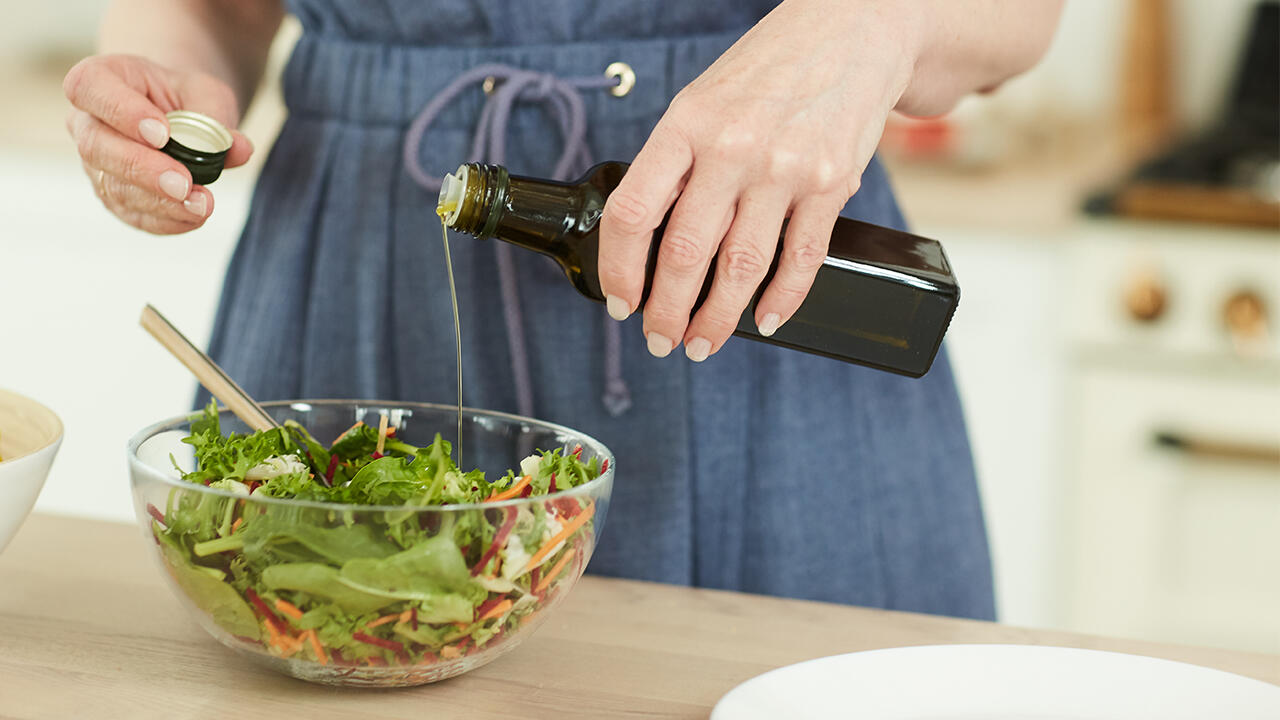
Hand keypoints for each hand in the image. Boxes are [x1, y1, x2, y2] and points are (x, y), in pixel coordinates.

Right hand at [64, 54, 253, 234]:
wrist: (181, 115)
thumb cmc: (185, 97)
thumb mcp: (205, 93)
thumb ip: (216, 116)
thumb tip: (240, 149)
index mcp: (101, 78)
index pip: (90, 87)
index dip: (121, 111)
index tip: (162, 133)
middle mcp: (87, 121)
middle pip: (96, 146)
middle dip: (142, 168)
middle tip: (183, 183)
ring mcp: (96, 164)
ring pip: (114, 187)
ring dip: (160, 201)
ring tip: (201, 204)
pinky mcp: (114, 197)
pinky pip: (133, 214)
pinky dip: (167, 219)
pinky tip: (194, 216)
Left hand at [597, 0, 919, 360]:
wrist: (850, 32)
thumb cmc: (767, 73)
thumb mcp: (702, 104)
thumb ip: (676, 164)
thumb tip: (650, 242)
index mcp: (685, 126)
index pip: (634, 213)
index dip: (620, 269)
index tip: (621, 302)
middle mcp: (732, 148)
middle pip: (686, 253)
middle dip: (668, 311)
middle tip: (662, 340)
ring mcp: (784, 168)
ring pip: (741, 268)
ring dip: (718, 318)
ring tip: (703, 342)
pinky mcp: (832, 184)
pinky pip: (801, 259)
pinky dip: (782, 300)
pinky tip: (765, 320)